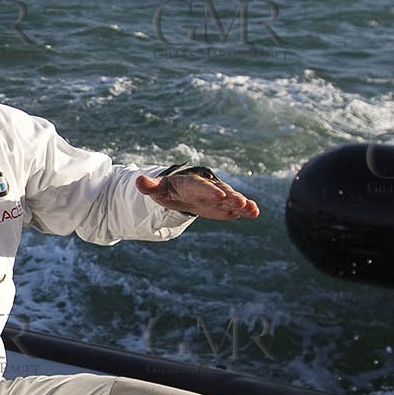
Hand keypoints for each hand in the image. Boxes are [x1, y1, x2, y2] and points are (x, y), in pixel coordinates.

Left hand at [136, 170, 258, 220]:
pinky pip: (235, 208)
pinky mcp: (224, 206)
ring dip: (242, 203)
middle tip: (241, 202)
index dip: (209, 190)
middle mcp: (208, 188)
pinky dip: (245, 210)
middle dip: (231, 196)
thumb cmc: (168, 189)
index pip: (201, 186)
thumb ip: (150, 185)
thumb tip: (138, 180)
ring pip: (231, 199)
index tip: (219, 194)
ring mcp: (218, 197)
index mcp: (191, 183)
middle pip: (220, 191)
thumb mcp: (158, 188)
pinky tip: (255, 213)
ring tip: (253, 209)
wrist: (180, 192)